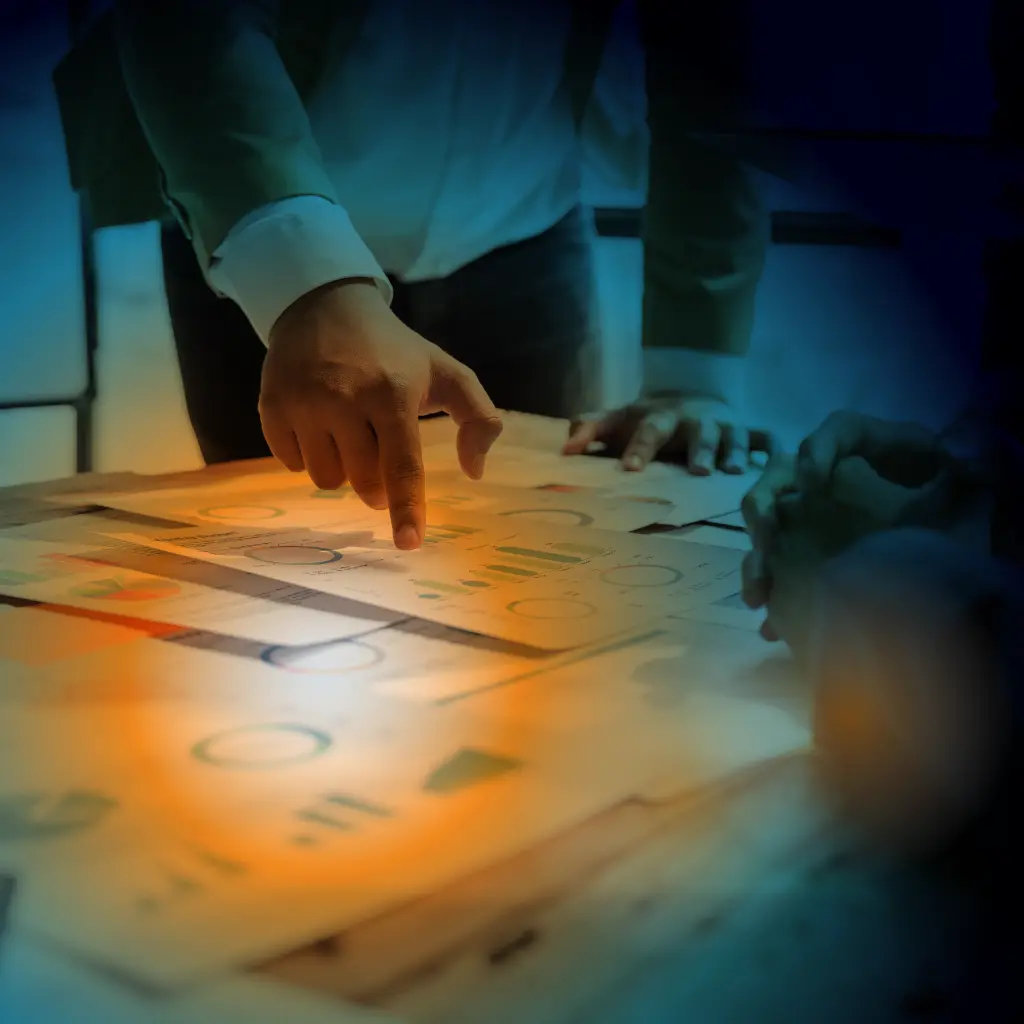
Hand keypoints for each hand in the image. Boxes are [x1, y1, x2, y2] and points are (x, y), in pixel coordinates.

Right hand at [259, 281, 502, 549]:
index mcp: (392, 393)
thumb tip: (474, 471)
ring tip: (348, 434)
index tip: (409, 543)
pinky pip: (293, 465)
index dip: (406, 509)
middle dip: (377, 483)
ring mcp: (303, 403)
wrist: (324, 306)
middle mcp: (344, 399)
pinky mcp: (271, 407)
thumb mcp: (446, 372)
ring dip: (343, 470)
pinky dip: (309, 456)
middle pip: (363, 482)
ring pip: (326, 480)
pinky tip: (318, 425)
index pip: (402, 465)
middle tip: (378, 449)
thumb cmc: (393, 351)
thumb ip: (478, 418)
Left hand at [562, 395, 773, 475]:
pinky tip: (777, 465)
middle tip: (697, 470)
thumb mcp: (616, 419)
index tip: (630, 469)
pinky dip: (774, 449)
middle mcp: (696, 420)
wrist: (688, 392)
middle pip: (698, 432)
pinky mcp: (749, 430)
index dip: (640, 448)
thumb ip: (589, 428)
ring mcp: (725, 425)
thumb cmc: (647, 419)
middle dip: (699, 449)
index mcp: (661, 417)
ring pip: (735, 436)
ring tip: (734, 472)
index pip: (649, 430)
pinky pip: (766, 438)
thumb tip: (565, 449)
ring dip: (736, 452)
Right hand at [741, 411, 966, 641]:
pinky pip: (783, 572)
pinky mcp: (816, 558)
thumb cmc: (971, 512)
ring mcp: (821, 518)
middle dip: (764, 506)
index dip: (818, 450)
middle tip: (764, 537)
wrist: (972, 571)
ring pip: (772, 526)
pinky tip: (774, 626)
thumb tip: (954, 452)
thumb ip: (978, 454)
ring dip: (757, 558)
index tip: (813, 483)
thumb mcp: (982, 478)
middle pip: (783, 476)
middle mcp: (837, 478)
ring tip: (758, 594)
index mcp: (876, 449)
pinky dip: (776, 599)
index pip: (838, 432)